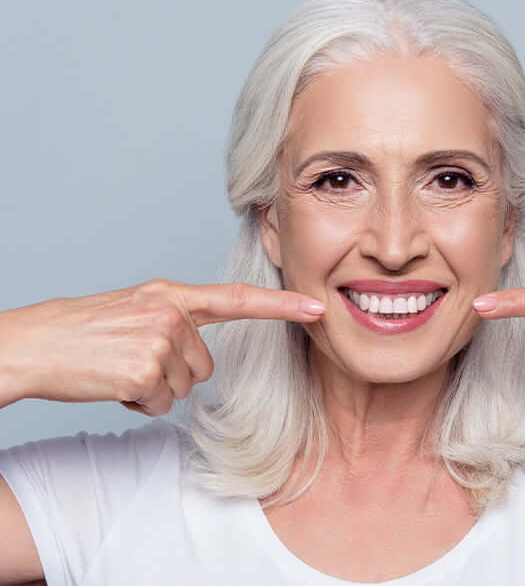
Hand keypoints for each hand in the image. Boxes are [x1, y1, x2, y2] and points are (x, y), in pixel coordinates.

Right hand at [0, 278, 325, 415]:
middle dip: (174, 372)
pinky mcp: (145, 371)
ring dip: (155, 388)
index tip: (315, 307)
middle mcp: (171, 313)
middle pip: (205, 365)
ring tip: (120, 367)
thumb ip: (177, 318)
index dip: (281, 305)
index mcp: (171, 295)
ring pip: (184, 387)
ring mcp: (159, 341)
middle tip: (133, 359)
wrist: (34, 343)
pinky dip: (138, 402)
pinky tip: (113, 383)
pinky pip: (160, 403)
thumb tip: (202, 352)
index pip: (237, 299)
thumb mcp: (136, 308)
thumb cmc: (85, 330)